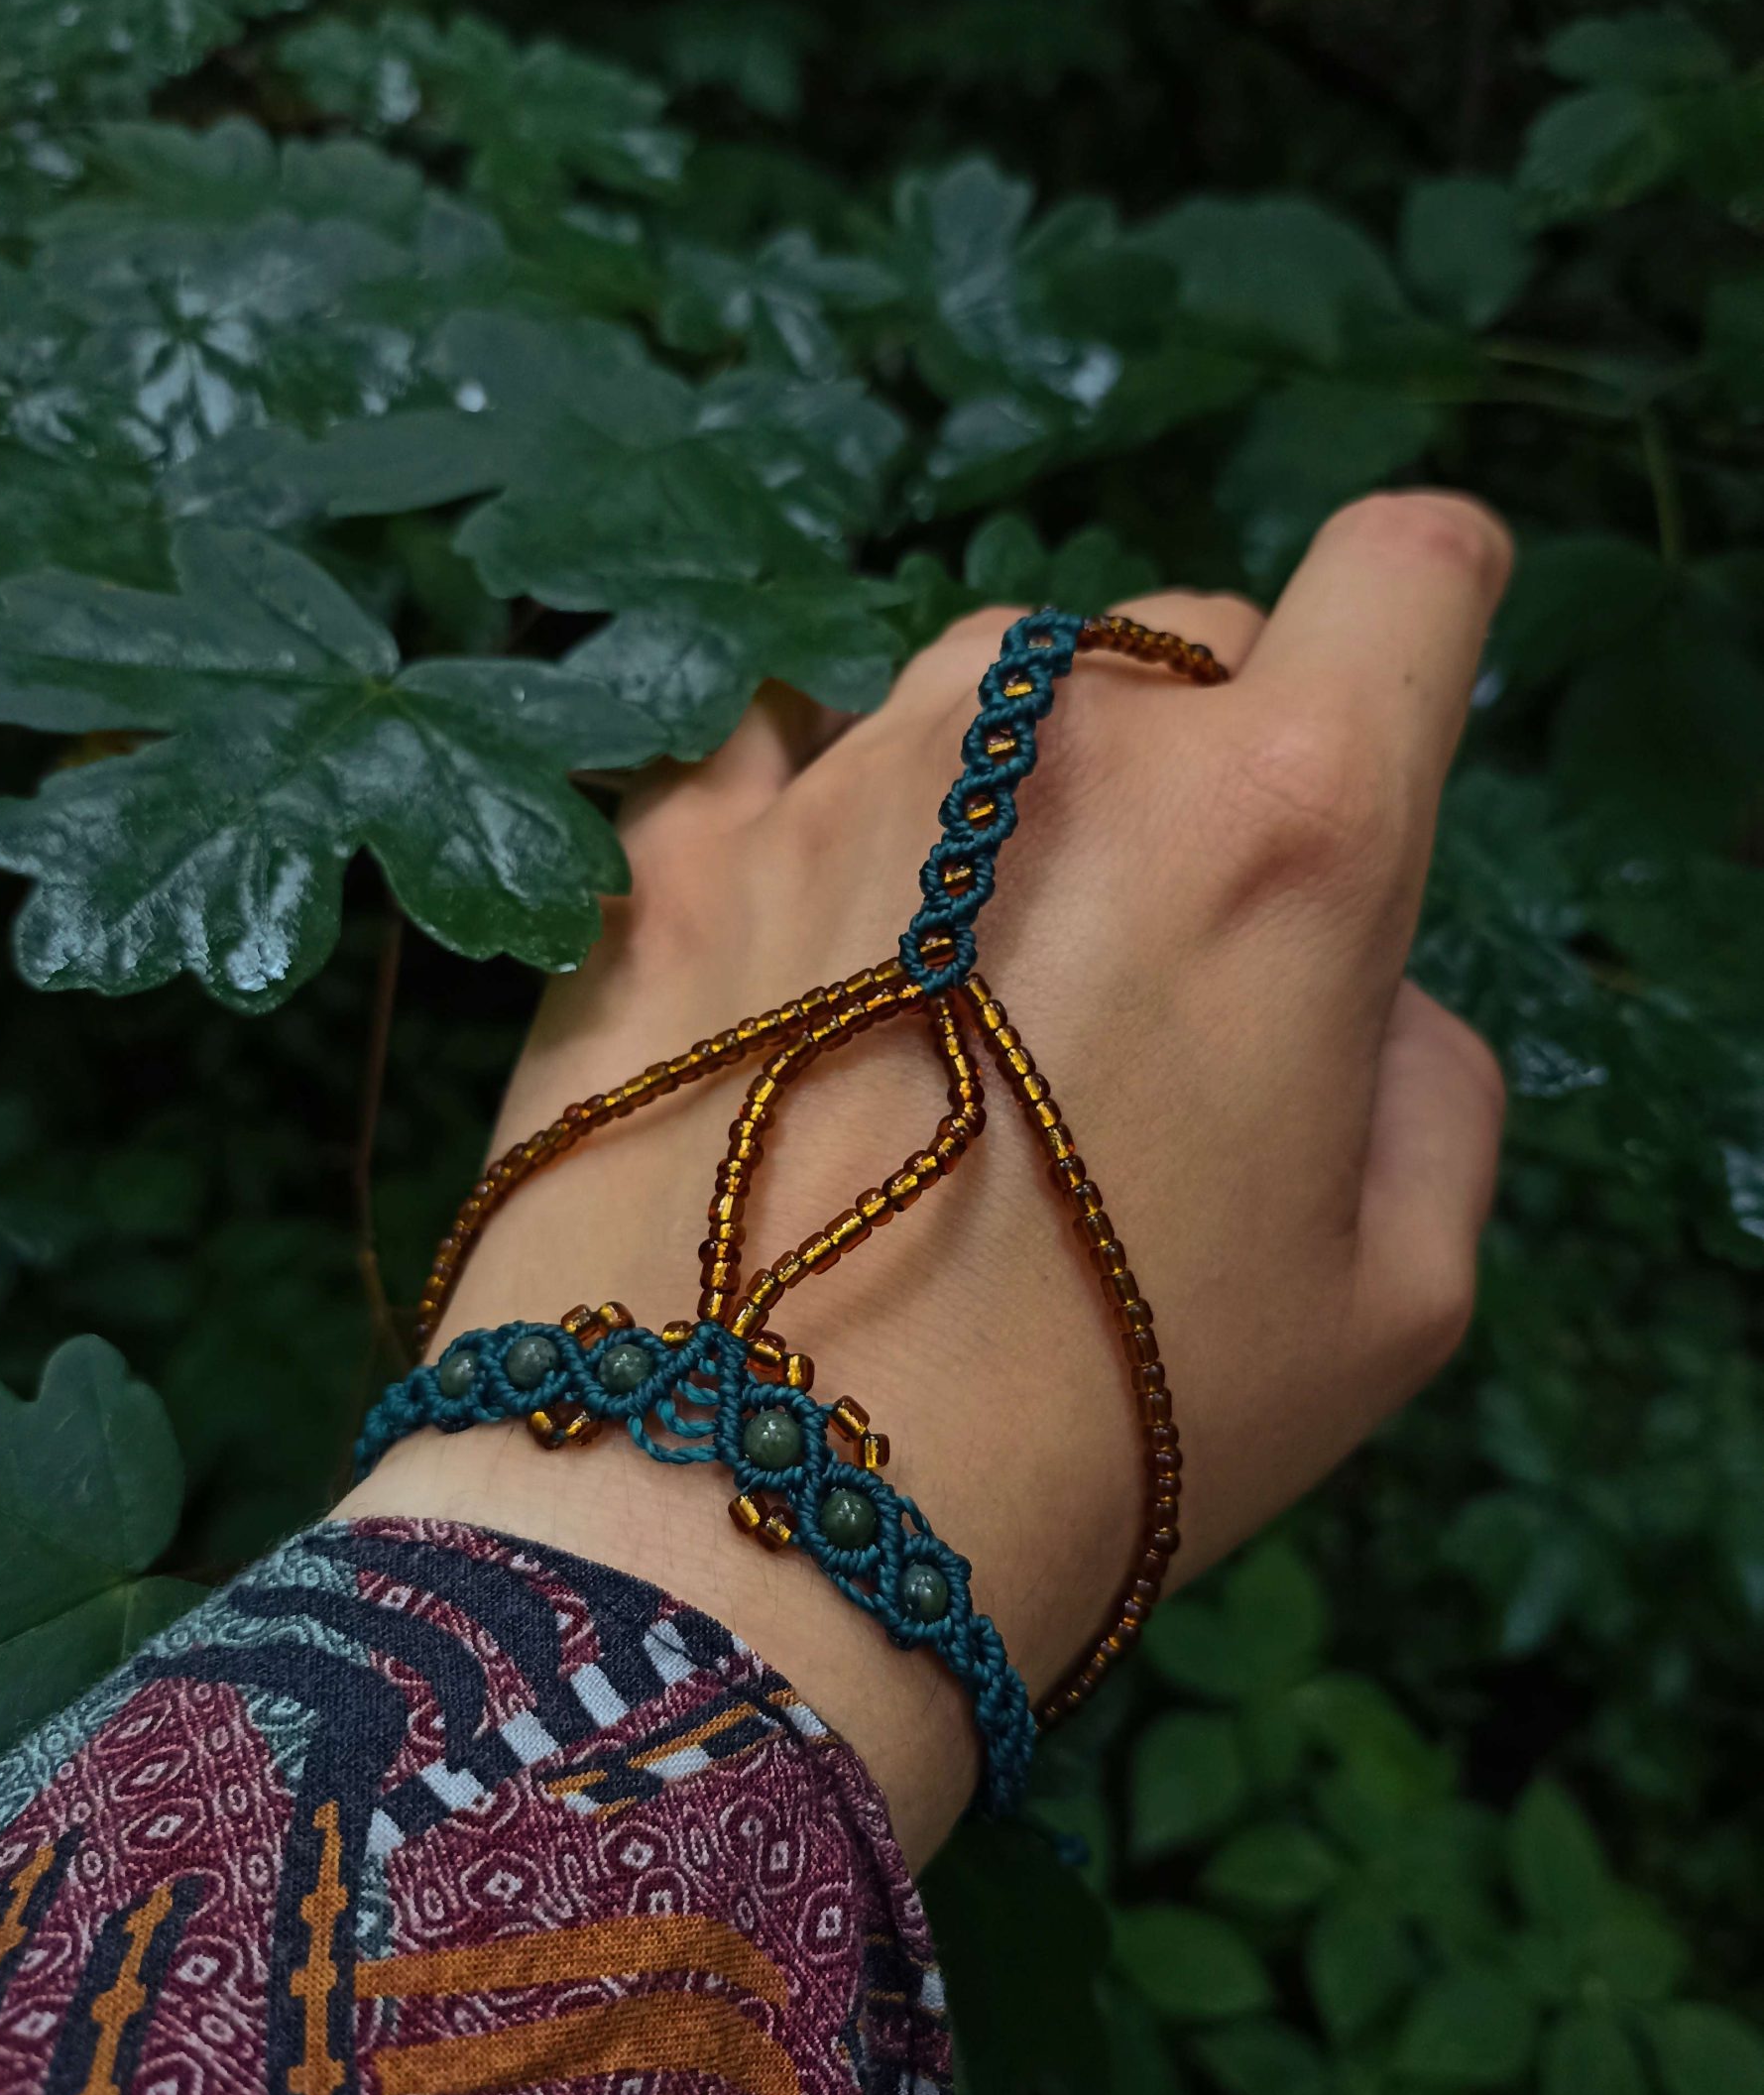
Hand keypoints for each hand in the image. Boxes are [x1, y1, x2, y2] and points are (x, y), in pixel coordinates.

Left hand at [339, 493, 1509, 1861]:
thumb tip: (1354, 979)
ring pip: (982, 684)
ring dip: (1003, 789)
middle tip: (1140, 982)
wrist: (736, 1525)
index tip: (1374, 734)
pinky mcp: (664, 831)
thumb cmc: (1114, 1429)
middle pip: (1185, 648)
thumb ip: (1430, 1073)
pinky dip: (808, 817)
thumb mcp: (1399, 1299)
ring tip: (939, 998)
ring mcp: (841, 761)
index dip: (1416, 632)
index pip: (1408, 569)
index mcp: (1286, 822)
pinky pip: (775, 744)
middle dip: (1201, 772)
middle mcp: (1063, 736)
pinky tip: (785, 969)